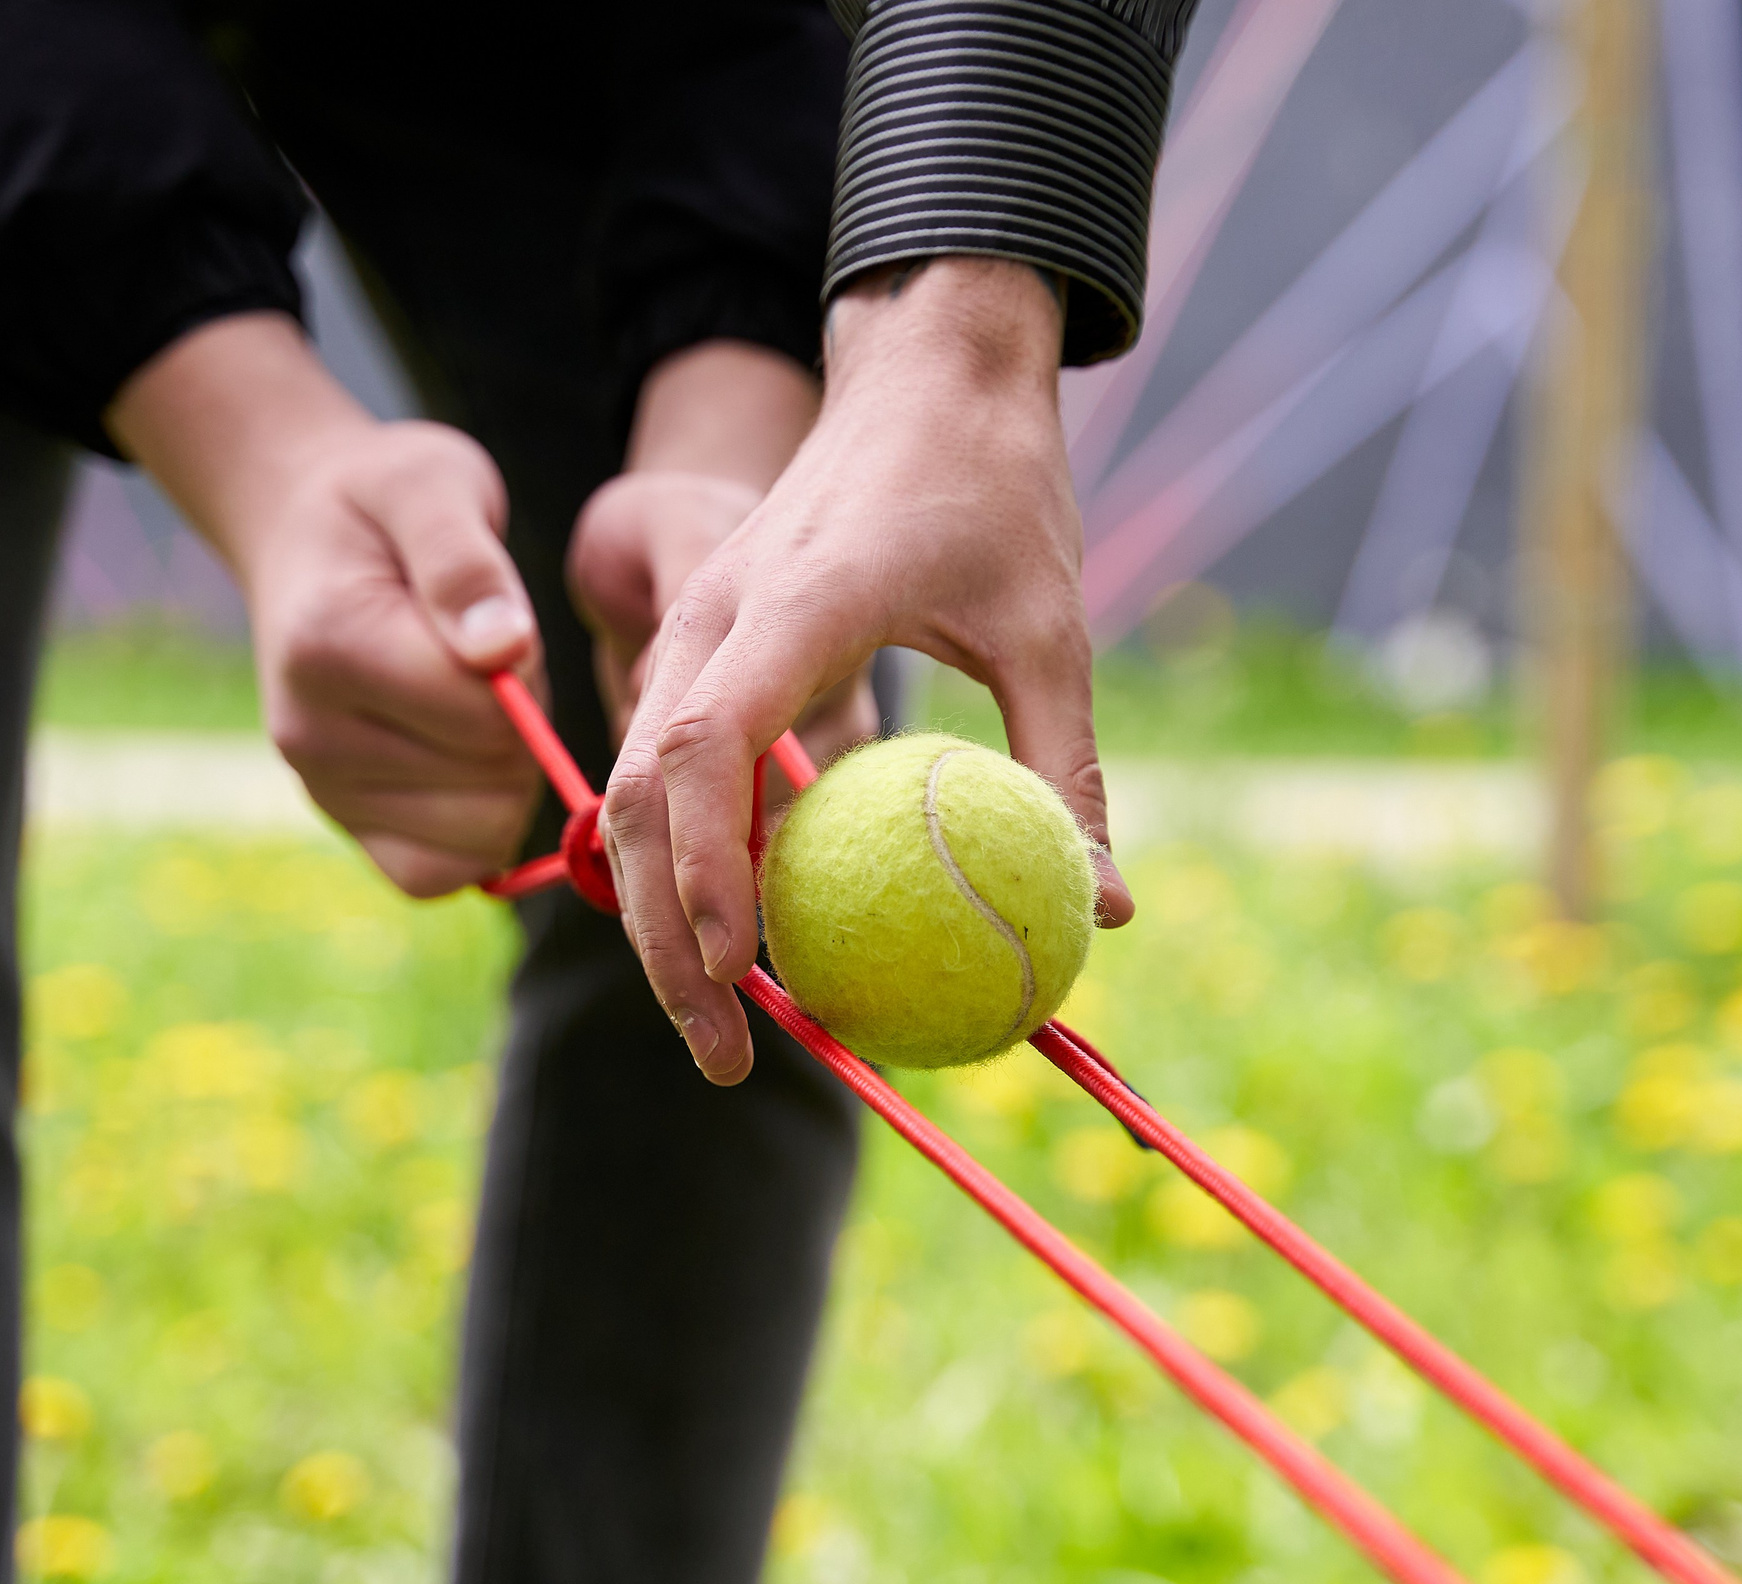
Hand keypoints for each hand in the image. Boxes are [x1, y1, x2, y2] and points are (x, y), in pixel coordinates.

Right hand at [107, 314, 543, 896]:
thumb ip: (465, 563)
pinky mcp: (342, 824)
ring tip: (467, 700)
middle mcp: (311, 734)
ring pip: (480, 835)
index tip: (495, 623)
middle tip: (483, 659)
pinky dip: (475, 833)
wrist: (306, 531)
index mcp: (332, 647)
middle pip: (492, 779)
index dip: (525, 672)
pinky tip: (466, 766)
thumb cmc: (385, 503)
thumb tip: (503, 651)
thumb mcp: (431, 487)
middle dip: (519, 725)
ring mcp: (322, 788)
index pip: (488, 716)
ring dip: (505, 774)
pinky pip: (437, 875)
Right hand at [600, 259, 1133, 1085]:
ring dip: (657, 914)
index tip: (745, 971)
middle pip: (639, 794)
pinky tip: (741, 940)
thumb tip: (1110, 915)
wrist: (924, 370)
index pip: (709, 746)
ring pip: (631, 791)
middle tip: (728, 1055)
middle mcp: (715, 616)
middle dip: (660, 938)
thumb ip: (1067, 769)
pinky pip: (664, 771)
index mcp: (796, 601)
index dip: (707, 867)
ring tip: (728, 1023)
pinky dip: (683, 862)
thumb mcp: (1055, 625)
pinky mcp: (699, 646)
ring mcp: (693, 629)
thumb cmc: (996, 485)